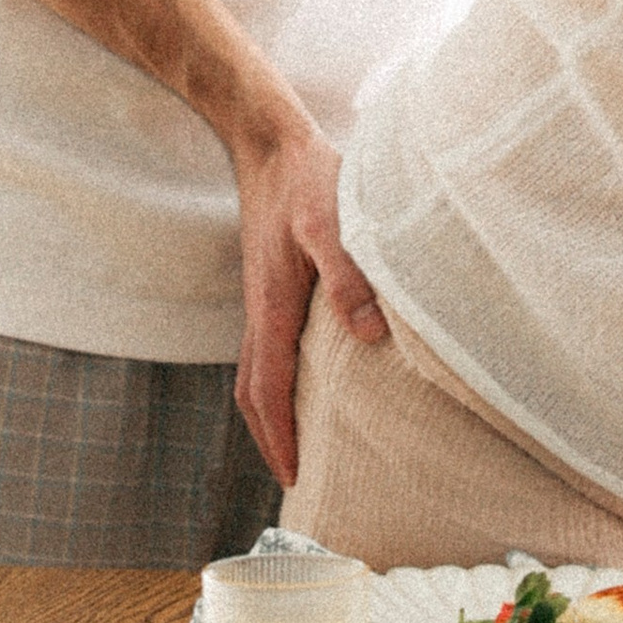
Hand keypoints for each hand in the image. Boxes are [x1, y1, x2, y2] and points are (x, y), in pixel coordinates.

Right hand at [231, 118, 385, 488]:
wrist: (273, 145)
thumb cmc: (307, 181)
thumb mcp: (333, 224)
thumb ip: (349, 275)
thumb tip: (370, 334)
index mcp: (272, 306)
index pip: (267, 388)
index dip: (279, 436)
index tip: (293, 477)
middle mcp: (260, 311)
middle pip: (253, 392)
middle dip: (269, 438)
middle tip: (294, 477)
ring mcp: (263, 300)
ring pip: (257, 372)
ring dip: (272, 412)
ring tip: (299, 442)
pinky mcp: (273, 286)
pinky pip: (268, 348)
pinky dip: (279, 379)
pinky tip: (309, 379)